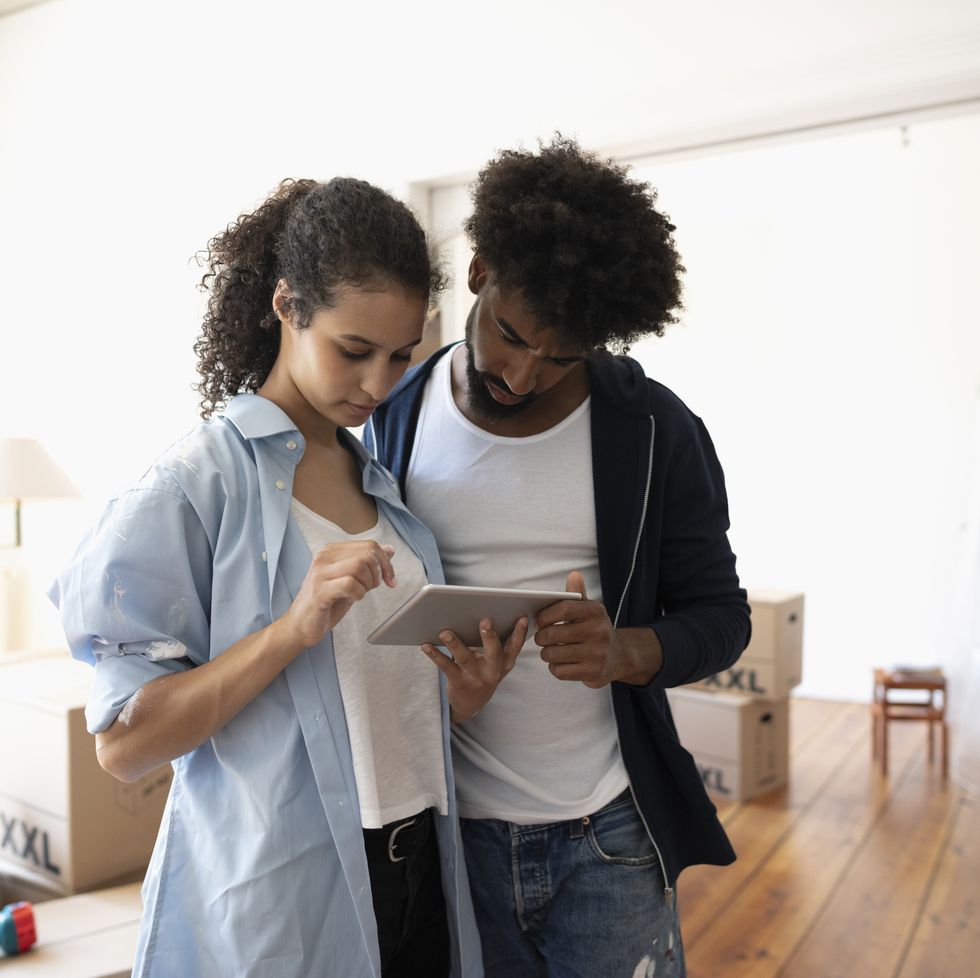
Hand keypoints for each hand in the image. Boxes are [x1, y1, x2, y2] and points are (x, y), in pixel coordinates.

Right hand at [281, 540, 395, 649]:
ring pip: (359, 566)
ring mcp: (320, 573)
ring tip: (359, 593)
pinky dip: (358, 593)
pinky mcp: (319, 591)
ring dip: (368, 583)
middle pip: (367, 554)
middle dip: (378, 573)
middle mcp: (324, 557)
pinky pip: (349, 584)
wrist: (301, 625)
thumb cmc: (326, 603)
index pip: (370, 545)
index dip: (385, 563)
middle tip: (372, 588)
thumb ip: (368, 563)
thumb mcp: (351, 579)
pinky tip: (352, 599)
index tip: (389, 580)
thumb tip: (390, 549)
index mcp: (332, 551)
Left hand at [421, 616, 528, 722]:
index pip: (515, 646)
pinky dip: (435, 655)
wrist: (470, 704)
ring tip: (445, 632)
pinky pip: (446, 667)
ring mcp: (475, 678)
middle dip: (490, 637)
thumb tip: (477, 613)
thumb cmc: (483, 672)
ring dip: (455, 644)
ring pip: (465, 659)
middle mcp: (492, 671)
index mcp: (505, 663)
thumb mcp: (493, 661)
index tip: (523, 618)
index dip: (520, 633)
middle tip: (486, 620)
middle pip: (493, 653)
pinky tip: (426, 645)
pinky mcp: (458, 682)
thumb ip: (491, 642)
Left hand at [535, 570, 631, 688]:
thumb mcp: (589, 610)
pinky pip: (560, 671)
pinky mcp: (594, 672)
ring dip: (546, 654)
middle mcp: (599, 631)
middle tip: (541, 638)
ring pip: (554, 654)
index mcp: (596, 612)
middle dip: (541, 637)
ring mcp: (598, 654)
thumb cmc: (595, 629)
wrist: (619, 656)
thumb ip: (577, 594)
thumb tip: (574, 574)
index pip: (563, 609)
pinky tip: (560, 663)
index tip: (538, 621)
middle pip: (554, 634)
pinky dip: (555, 668)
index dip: (545, 615)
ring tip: (550, 651)